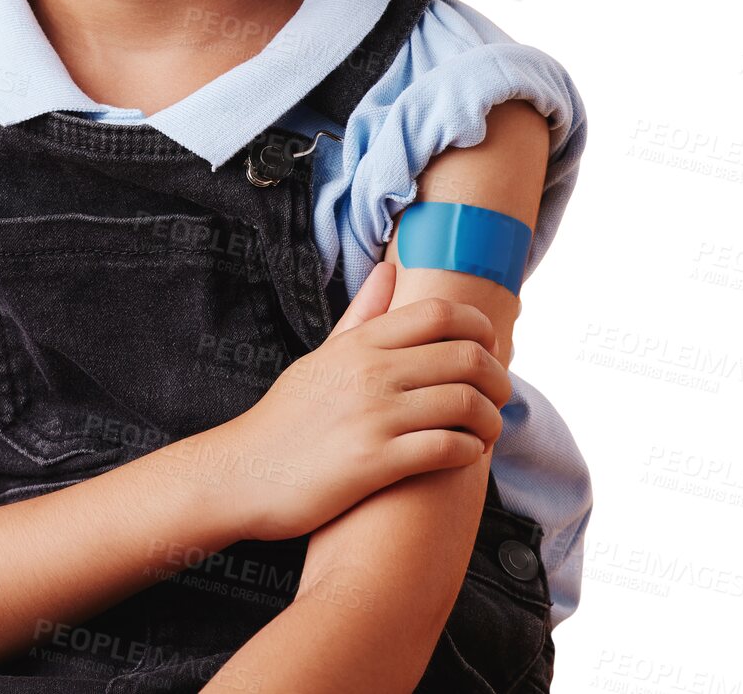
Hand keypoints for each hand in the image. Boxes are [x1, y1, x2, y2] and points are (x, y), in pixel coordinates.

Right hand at [221, 262, 511, 542]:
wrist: (243, 472)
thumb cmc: (288, 415)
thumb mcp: (323, 355)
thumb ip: (362, 314)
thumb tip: (389, 270)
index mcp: (360, 343)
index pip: (439, 313)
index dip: (479, 326)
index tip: (488, 347)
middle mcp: (370, 372)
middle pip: (464, 356)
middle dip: (497, 376)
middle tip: (499, 394)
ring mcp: (373, 416)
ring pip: (463, 403)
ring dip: (490, 419)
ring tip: (487, 429)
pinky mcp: (373, 462)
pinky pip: (444, 449)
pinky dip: (468, 451)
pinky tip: (464, 454)